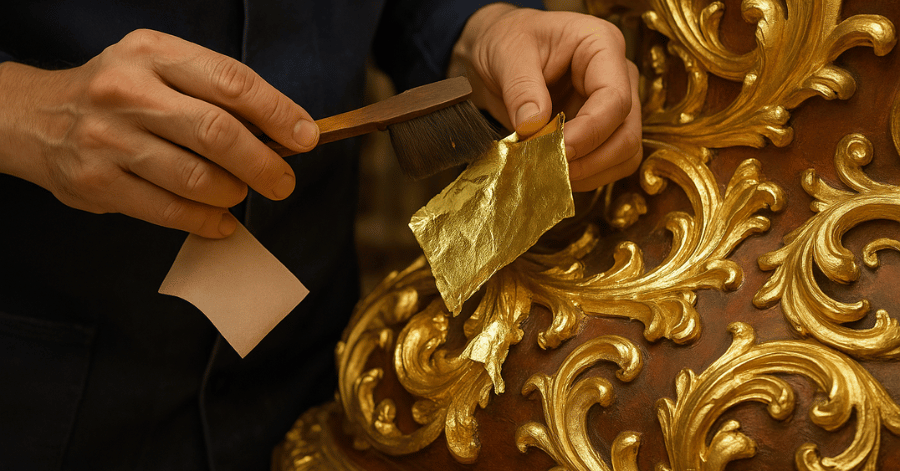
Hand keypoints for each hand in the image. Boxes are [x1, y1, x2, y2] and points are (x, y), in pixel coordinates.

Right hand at [0, 29, 319, 237]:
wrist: (34, 117)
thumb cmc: (121, 93)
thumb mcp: (160, 68)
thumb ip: (215, 92)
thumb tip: (284, 130)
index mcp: (153, 53)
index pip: (231, 82)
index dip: (278, 112)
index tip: (306, 137)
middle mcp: (128, 91)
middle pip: (218, 133)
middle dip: (264, 163)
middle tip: (283, 181)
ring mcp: (109, 139)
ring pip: (197, 179)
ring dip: (233, 193)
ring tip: (239, 193)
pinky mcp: (97, 183)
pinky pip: (170, 211)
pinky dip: (207, 221)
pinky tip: (221, 221)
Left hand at [450, 5, 641, 191]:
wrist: (497, 49)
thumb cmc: (507, 40)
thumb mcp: (506, 54)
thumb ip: (521, 89)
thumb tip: (534, 128)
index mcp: (601, 46)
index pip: (615, 98)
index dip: (590, 132)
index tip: (558, 149)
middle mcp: (618, 76)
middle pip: (627, 133)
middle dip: (591, 159)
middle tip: (551, 168)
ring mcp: (613, 106)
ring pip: (624, 154)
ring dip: (590, 173)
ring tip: (550, 172)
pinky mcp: (601, 130)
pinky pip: (608, 164)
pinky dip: (585, 176)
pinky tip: (555, 172)